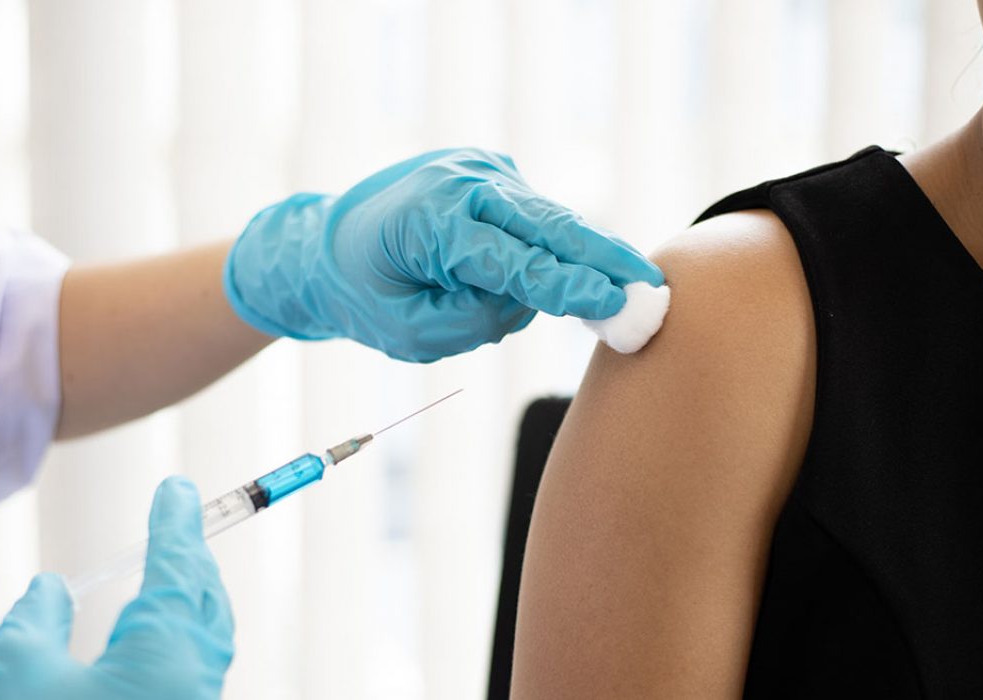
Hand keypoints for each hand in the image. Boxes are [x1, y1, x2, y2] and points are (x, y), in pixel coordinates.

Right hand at [0, 477, 232, 699]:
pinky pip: (189, 674)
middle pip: (205, 604)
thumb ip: (32, 620)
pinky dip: (177, 639)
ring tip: (167, 571)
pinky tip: (148, 637)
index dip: (175, 524)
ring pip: (203, 642)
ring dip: (187, 601)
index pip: (178, 569)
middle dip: (191, 560)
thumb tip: (50, 590)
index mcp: (166, 658)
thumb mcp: (13, 676)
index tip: (177, 490)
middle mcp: (193, 685)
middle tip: (176, 523)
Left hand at [223, 148, 663, 361]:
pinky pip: (532, 219)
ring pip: (546, 224)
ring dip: (566, 261)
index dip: (567, 286)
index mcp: (432, 221)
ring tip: (599, 292)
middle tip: (651, 286)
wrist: (331, 244)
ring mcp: (480, 169)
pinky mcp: (492, 171)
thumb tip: (532, 301)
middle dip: (603, 258)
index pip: (512, 261)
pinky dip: (543, 247)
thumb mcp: (408, 333)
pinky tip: (540, 271)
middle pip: (549, 225)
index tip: (615, 303)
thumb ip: (473, 320)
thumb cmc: (366, 296)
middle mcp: (462, 183)